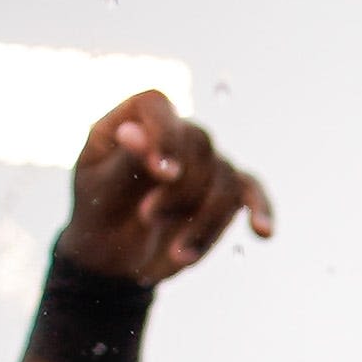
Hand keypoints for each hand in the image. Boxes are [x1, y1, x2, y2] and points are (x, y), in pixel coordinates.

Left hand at [56, 90, 273, 287]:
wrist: (111, 256)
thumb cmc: (98, 213)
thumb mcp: (100, 190)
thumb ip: (122, 161)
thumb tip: (134, 130)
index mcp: (133, 121)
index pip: (157, 106)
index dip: (165, 134)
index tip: (162, 172)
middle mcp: (172, 134)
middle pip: (198, 145)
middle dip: (179, 189)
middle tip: (147, 217)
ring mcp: (202, 163)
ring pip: (225, 179)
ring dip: (205, 221)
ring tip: (177, 255)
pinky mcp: (222, 193)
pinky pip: (249, 192)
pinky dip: (260, 209)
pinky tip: (262, 232)